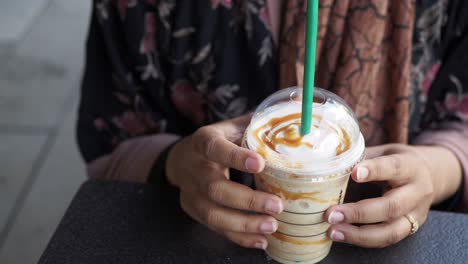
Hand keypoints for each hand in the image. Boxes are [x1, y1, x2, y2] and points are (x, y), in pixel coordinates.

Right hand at [166, 114, 283, 249]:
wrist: (182, 160)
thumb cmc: (217, 142)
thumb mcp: (231, 127)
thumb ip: (259, 122)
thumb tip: (298, 109)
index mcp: (204, 142)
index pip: (216, 148)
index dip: (236, 157)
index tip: (260, 164)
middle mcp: (195, 168)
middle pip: (215, 189)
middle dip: (247, 201)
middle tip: (278, 205)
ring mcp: (191, 193)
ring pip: (214, 214)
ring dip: (244, 224)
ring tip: (272, 226)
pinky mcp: (194, 210)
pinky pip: (215, 228)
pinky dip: (239, 237)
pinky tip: (261, 240)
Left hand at [325, 144, 461, 247]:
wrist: (428, 175)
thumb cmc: (394, 161)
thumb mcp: (381, 152)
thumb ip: (360, 157)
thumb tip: (327, 161)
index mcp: (410, 166)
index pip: (393, 167)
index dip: (374, 170)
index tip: (354, 174)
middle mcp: (417, 192)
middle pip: (392, 206)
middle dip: (359, 213)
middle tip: (331, 213)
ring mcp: (415, 214)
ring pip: (391, 231)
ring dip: (358, 234)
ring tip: (332, 230)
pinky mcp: (409, 229)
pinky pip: (386, 239)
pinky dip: (362, 240)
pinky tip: (341, 235)